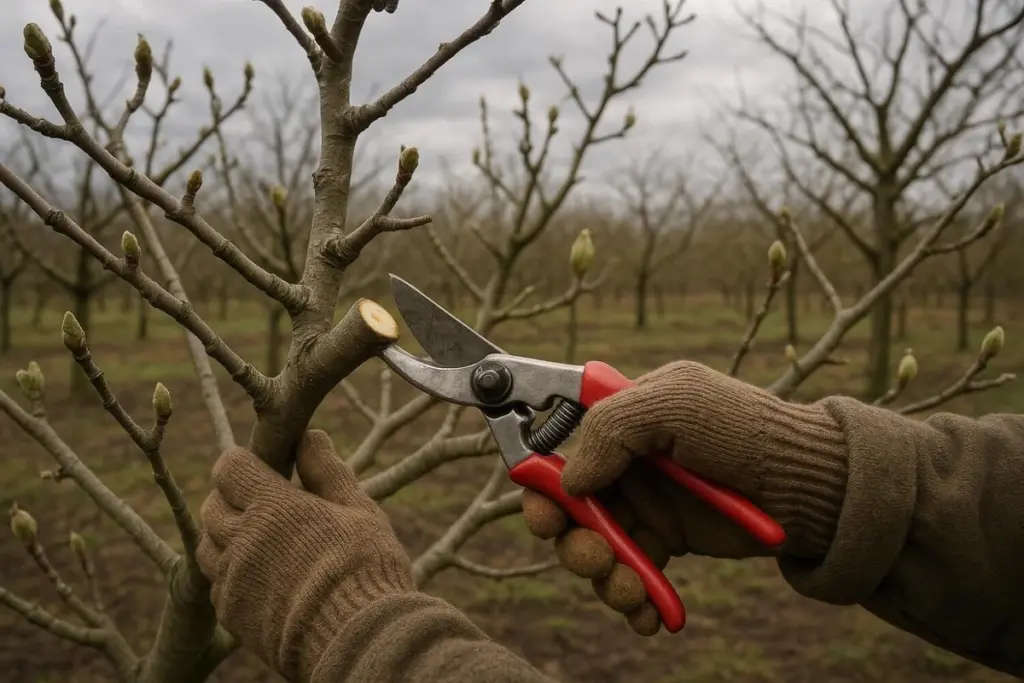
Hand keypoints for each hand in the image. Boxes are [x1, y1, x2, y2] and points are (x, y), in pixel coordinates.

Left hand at [197, 430, 413, 681]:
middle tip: (262, 503)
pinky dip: (229, 573)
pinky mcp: (231, 613)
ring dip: (224, 536)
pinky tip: (261, 574)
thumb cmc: (365, 567)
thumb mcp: (358, 509)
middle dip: (231, 498)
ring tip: (257, 539)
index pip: (229, 467)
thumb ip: (327, 470)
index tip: (262, 468)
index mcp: (272, 506)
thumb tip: (309, 437)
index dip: (243, 463)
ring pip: (205, 546)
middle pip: (211, 505)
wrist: (356, 638)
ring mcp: (232, 580)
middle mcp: (241, 540)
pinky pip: (216, 584)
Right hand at [522, 361, 846, 634]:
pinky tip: (648, 614)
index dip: (542, 486)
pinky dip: (633, 600)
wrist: (807, 485)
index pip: (558, 450)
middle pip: (569, 509)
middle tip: (595, 559)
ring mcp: (646, 503)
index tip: (546, 517)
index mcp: (621, 418)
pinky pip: (633, 574)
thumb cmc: (744, 430)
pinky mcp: (668, 540)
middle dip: (573, 541)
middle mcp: (626, 462)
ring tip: (631, 591)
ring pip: (596, 548)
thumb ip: (612, 429)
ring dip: (605, 576)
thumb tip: (570, 482)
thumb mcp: (676, 405)